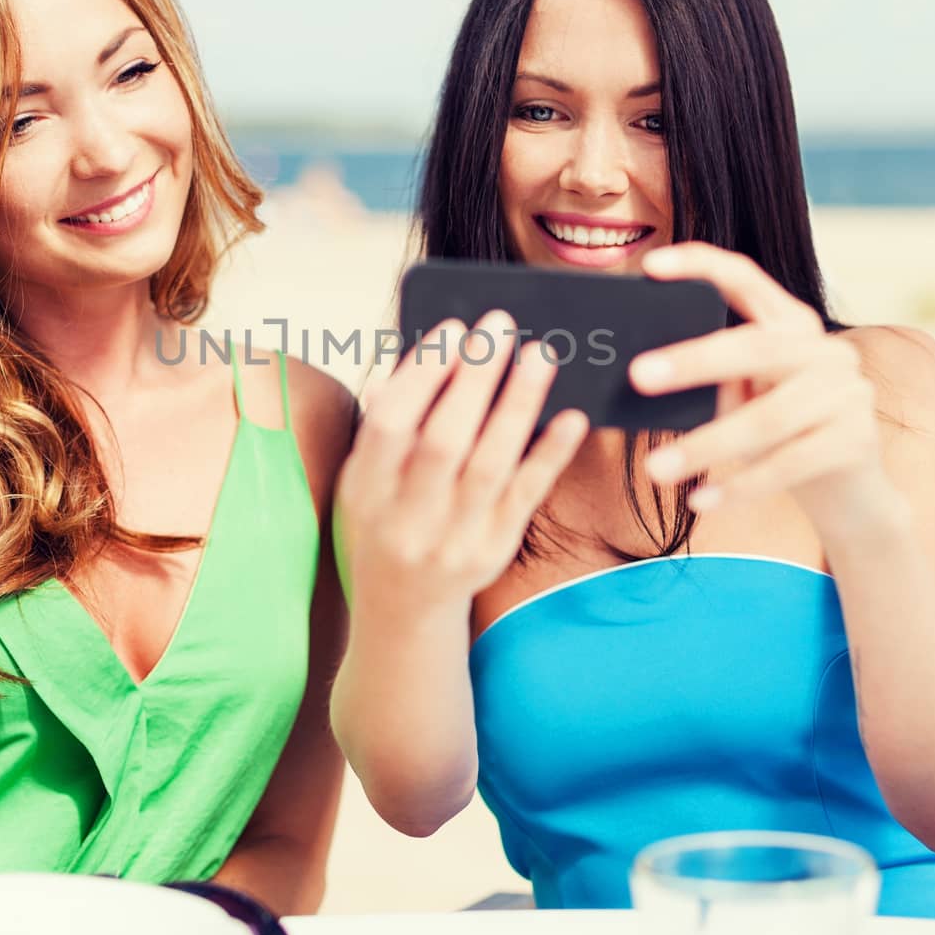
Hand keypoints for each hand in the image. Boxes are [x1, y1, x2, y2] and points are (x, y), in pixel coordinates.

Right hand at [336, 312, 588, 616]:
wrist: (404, 608)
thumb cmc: (385, 521)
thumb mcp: (364, 480)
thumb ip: (383, 425)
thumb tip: (407, 361)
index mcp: (366, 491)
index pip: (390, 426)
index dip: (421, 374)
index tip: (452, 328)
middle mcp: (408, 518)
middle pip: (445, 440)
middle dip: (475, 377)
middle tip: (499, 326)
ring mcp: (454, 537)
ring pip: (491, 463)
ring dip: (518, 404)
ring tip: (539, 354)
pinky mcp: (495, 548)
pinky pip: (527, 496)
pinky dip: (549, 455)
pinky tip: (570, 417)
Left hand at [628, 243, 898, 540]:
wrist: (851, 495)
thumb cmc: (779, 439)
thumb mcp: (741, 401)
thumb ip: (707, 381)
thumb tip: (637, 376)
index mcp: (792, 325)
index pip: (747, 278)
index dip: (701, 265)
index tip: (650, 267)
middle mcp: (826, 350)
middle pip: (756, 346)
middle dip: (692, 361)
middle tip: (637, 375)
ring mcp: (848, 392)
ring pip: (768, 417)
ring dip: (706, 446)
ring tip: (656, 469)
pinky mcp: (856, 440)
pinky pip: (789, 464)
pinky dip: (740, 486)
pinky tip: (701, 501)